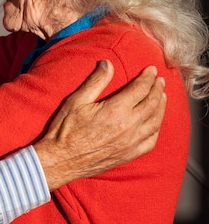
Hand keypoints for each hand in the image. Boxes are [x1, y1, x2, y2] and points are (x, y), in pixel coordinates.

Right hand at [35, 60, 165, 190]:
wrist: (61, 160)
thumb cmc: (65, 130)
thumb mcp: (76, 101)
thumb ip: (95, 82)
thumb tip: (107, 64)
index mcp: (116, 110)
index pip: (140, 88)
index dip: (148, 77)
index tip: (151, 70)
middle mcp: (128, 126)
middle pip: (152, 103)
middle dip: (157, 89)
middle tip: (159, 80)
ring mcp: (131, 142)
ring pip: (155, 121)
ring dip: (161, 107)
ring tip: (162, 97)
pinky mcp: (129, 154)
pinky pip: (151, 141)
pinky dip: (157, 129)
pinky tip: (155, 123)